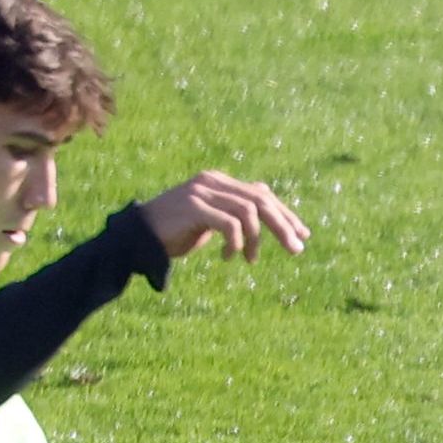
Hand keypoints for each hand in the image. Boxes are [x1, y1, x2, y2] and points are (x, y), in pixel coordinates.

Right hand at [137, 173, 309, 263]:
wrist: (140, 236)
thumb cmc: (177, 230)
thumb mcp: (213, 219)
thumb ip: (235, 210)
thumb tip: (266, 205)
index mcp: (219, 182)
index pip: (261, 194)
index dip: (285, 214)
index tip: (303, 235)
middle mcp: (212, 181)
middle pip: (260, 200)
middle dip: (283, 225)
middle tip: (296, 250)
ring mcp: (202, 191)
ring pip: (249, 212)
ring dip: (257, 240)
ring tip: (251, 260)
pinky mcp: (194, 206)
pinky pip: (229, 224)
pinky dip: (237, 243)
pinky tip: (231, 258)